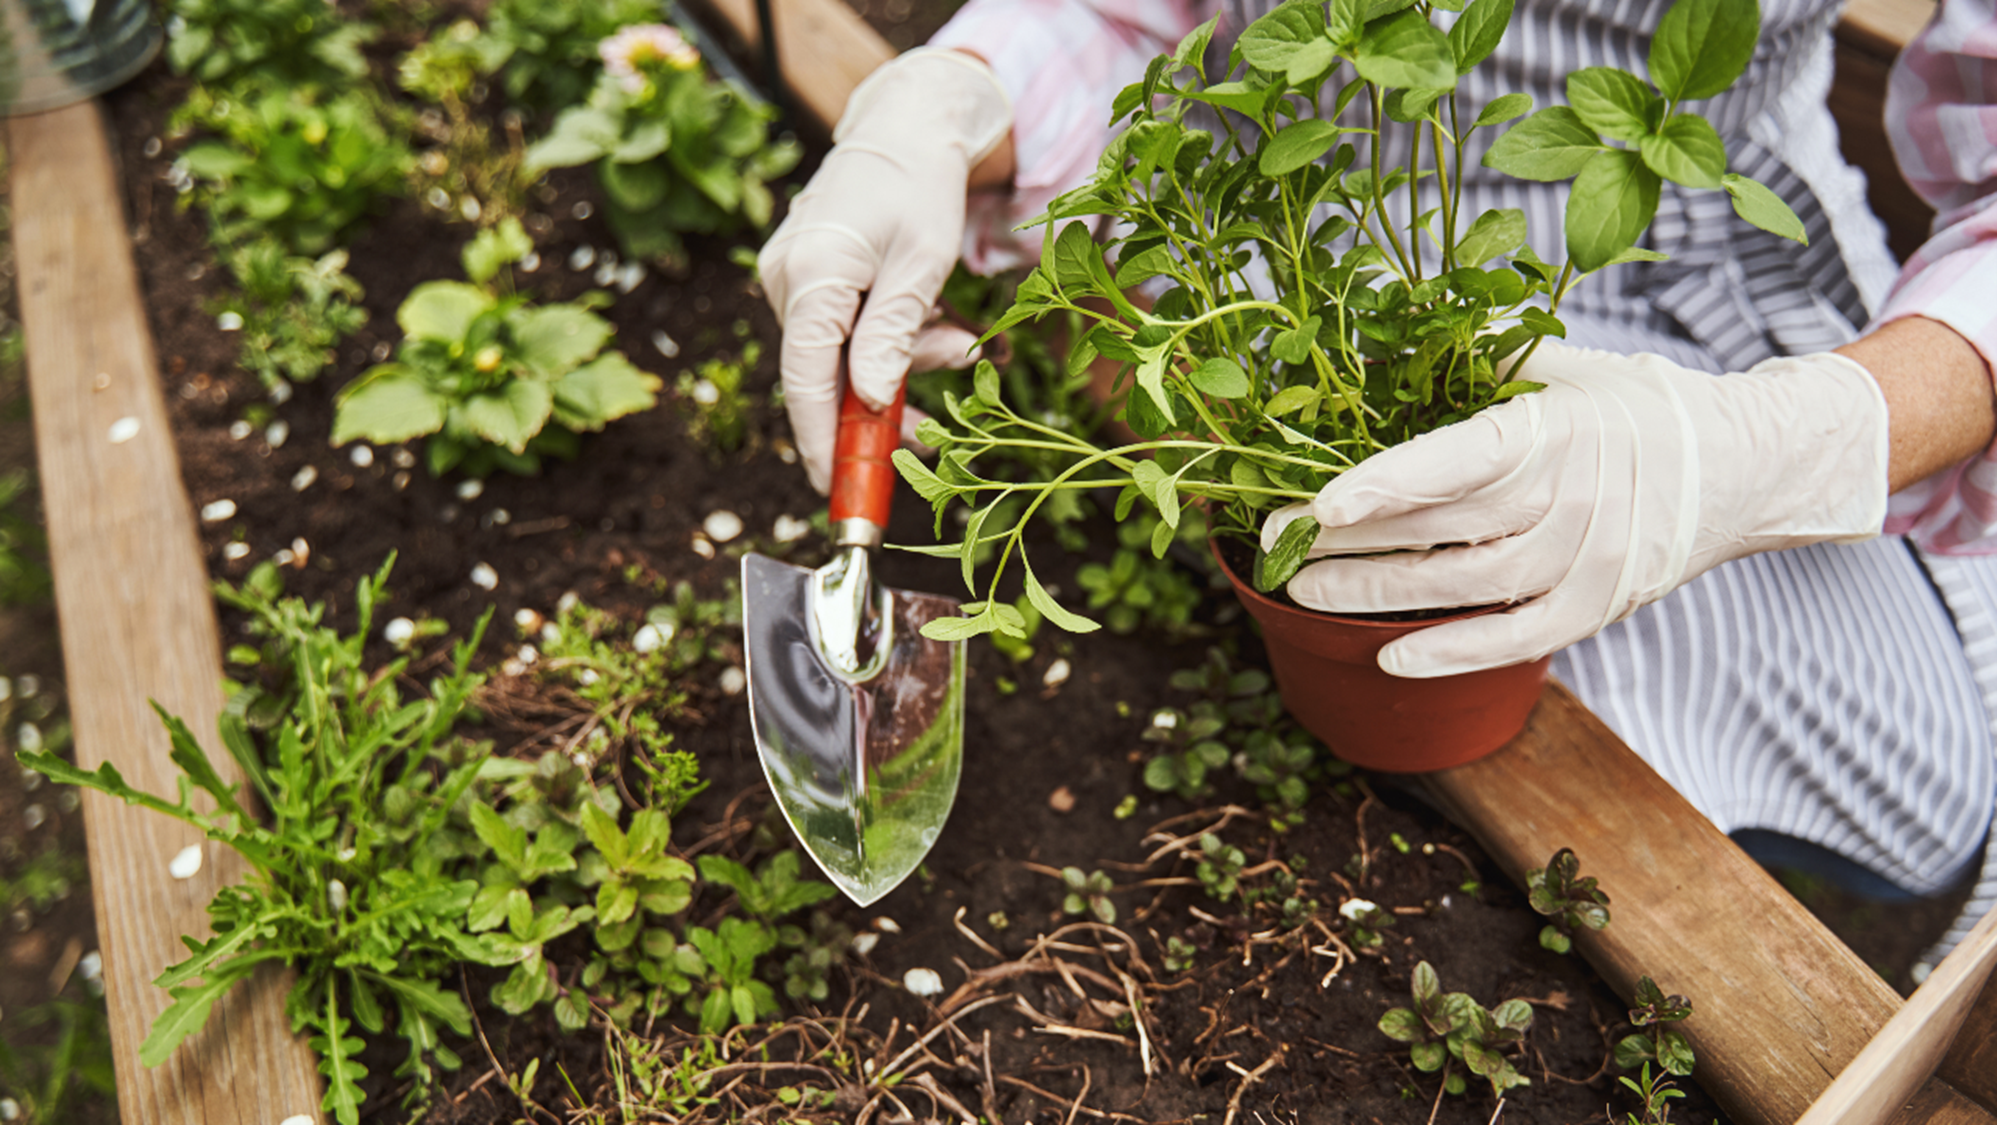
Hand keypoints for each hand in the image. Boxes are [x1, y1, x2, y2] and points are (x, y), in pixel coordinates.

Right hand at [758, 49, 1010, 491]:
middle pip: (824, 373)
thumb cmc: (921, 189)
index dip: (822, 440)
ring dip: (899, 363)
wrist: (904, 129)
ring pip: (840, 355)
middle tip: (934, 432)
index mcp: (812, 274)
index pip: (806, 378)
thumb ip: (893, 336)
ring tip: (956, 344)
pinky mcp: (805, 277)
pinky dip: (887, 340)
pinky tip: (930, 325)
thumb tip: (868, 400)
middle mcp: (787, 278)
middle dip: (883, 403)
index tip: (838, 489)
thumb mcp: (922, 265)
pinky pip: (842, 330)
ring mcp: (791, 277)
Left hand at [1261, 339, 1890, 677]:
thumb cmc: (1628, 407)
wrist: (1742, 463)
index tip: (1319, 503)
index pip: (1458, 460)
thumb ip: (1479, 361)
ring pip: (1464, 587)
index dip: (1384, 483)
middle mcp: (1572, 495)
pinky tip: (1389, 658)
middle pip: (1441, 528)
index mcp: (1554, 428)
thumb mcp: (1561, 366)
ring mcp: (1588, 559)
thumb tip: (1381, 337)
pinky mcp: (1598, 607)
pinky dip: (1452, 654)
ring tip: (1304, 590)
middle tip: (1274, 539)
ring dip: (1377, 595)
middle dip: (1347, 539)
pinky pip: (1516, 640)